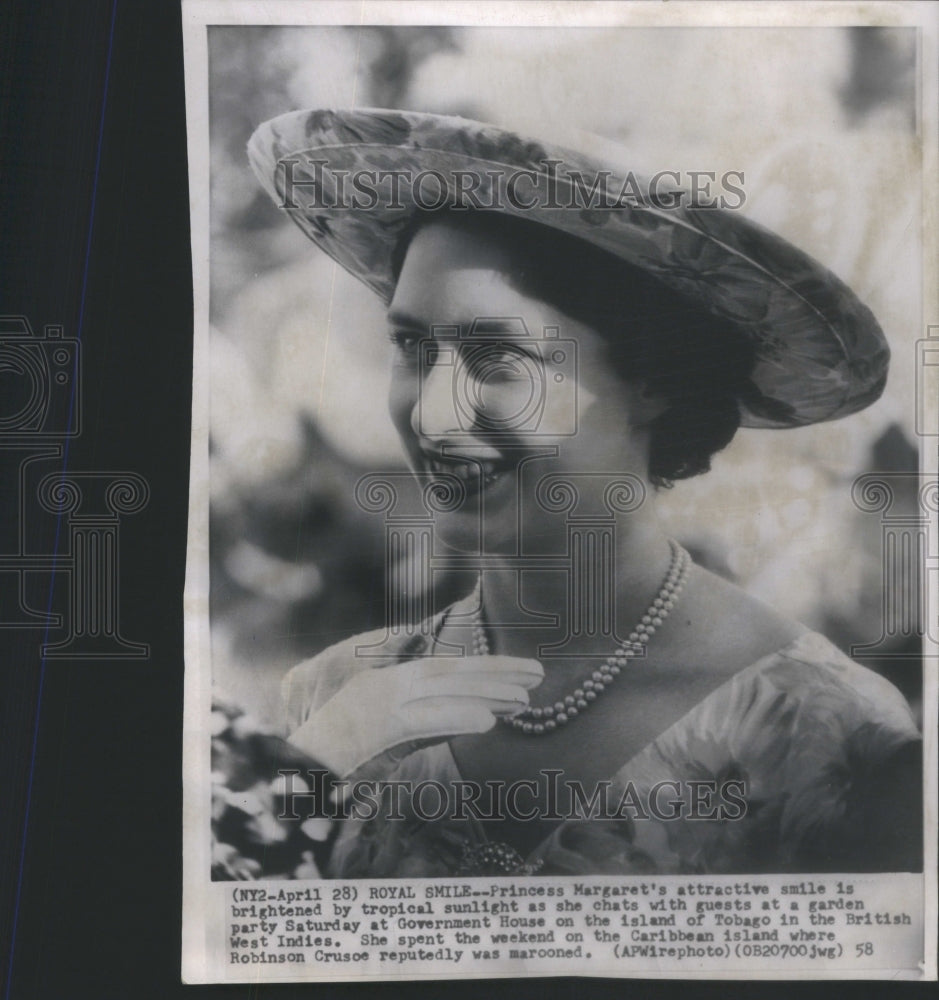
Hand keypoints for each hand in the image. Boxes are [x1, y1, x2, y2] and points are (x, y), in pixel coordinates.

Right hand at [287, 655, 542, 777]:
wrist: (286, 778)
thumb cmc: (336, 766)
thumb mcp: (391, 740)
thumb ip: (430, 723)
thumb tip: (480, 714)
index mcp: (387, 683)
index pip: (446, 670)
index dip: (487, 670)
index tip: (524, 675)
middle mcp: (383, 684)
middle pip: (449, 673)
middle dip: (496, 673)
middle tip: (539, 674)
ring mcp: (375, 702)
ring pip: (440, 690)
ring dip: (485, 691)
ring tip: (524, 698)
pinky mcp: (370, 725)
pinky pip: (421, 719)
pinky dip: (454, 717)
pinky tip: (488, 722)